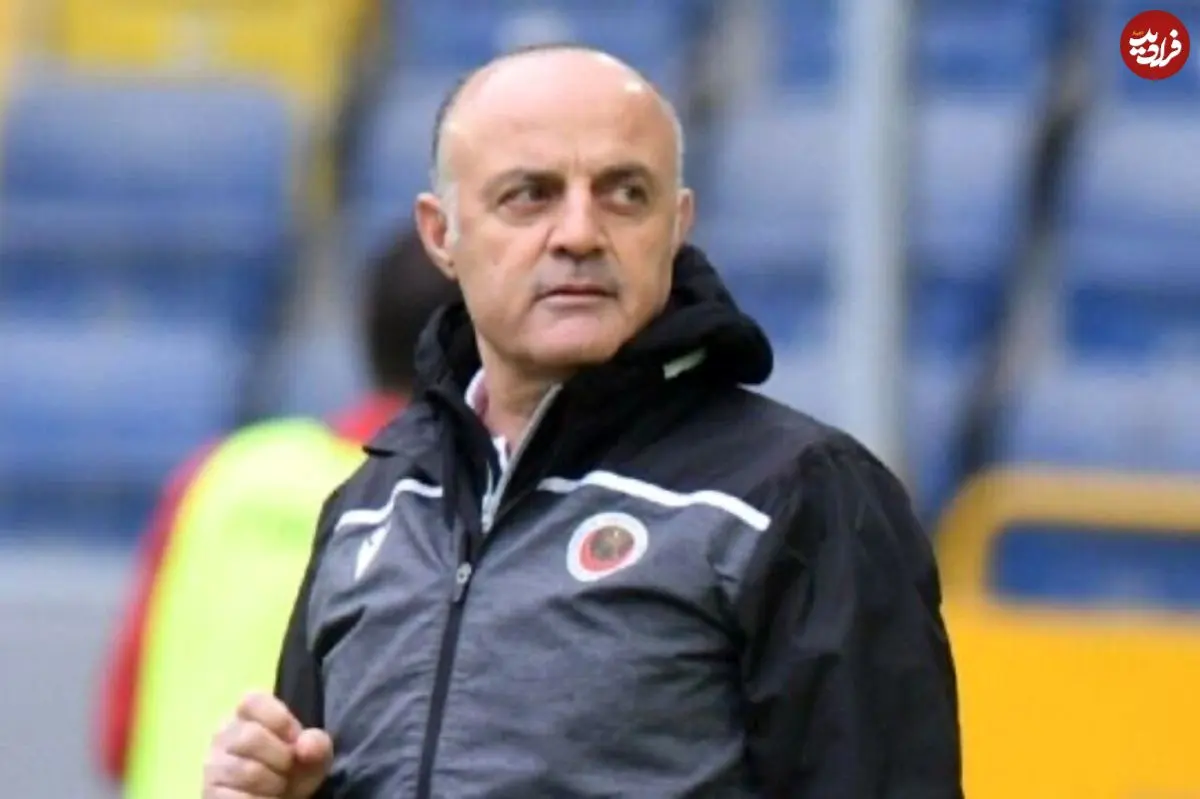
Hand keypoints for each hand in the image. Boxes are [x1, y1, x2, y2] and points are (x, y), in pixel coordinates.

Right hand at [202, 691, 331, 797]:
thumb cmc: (292, 771)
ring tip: (278, 787)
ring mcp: (212, 764)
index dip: (279, 720)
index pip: (252, 701)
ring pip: (245, 770)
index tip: (294, 739)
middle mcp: (224, 734)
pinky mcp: (210, 793)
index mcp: (248, 714)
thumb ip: (317, 744)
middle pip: (251, 737)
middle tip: (288, 769)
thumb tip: (306, 746)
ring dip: (273, 784)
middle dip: (281, 758)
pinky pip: (237, 798)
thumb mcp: (313, 756)